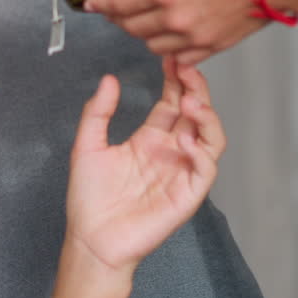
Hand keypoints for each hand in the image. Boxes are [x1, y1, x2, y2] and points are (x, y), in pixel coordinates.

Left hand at [42, 0, 269, 65]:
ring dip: (141, 33)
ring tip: (141, 19)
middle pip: (131, 27)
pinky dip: (167, 48)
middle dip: (118, 18)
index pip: (119, 3)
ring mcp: (192, 37)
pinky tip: (169, 35)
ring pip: (151, 44)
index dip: (101, 4)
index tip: (91, 3)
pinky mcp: (210, 47)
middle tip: (115, 9)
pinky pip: (178, 57)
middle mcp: (173, 19)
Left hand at [61, 57, 224, 278]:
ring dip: (206, 117)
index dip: (175, 80)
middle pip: (195, 114)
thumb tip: (108, 79)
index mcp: (150, 140)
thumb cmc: (88, 199)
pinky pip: (205, 170)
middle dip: (195, 89)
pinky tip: (185, 140)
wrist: (90, 239)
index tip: (170, 58)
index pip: (171, 103)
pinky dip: (202, 153)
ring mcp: (181, 173)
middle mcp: (170, 153)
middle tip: (186, 67)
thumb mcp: (87, 147)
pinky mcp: (186, 196)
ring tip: (190, 100)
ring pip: (210, 138)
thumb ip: (97, 113)